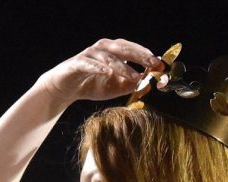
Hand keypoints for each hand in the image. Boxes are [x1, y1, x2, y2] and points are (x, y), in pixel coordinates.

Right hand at [38, 38, 159, 103]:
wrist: (66, 88)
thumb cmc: (92, 84)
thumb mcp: (116, 87)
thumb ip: (132, 84)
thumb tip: (150, 83)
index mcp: (114, 51)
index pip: (133, 49)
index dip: (147, 56)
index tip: (161, 65)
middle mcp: (103, 48)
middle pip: (124, 49)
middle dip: (140, 56)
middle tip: (153, 65)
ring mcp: (90, 54)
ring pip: (109, 57)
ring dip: (124, 67)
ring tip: (135, 76)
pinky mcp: (77, 63)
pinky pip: (89, 64)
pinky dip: (99, 67)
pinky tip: (108, 72)